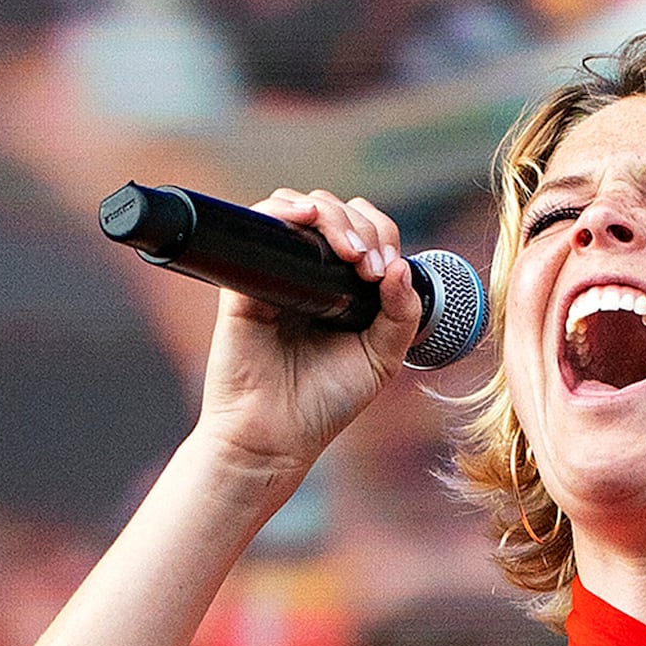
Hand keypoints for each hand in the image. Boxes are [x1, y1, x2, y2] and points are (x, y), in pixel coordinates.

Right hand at [189, 190, 427, 475]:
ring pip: (301, 207)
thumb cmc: (324, 404)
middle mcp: (308, 272)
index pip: (365, 231)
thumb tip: (401, 266)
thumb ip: (401, 314)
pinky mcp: (244, 279)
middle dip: (362, 227)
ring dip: (332, 215)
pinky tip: (305, 217)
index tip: (385, 271)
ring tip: (349, 251)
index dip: (381, 235)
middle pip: (336, 211)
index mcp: (341, 287)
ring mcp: (276, 271)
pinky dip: (283, 209)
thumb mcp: (381, 359)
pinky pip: (259, 224)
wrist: (274, 438)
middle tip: (368, 268)